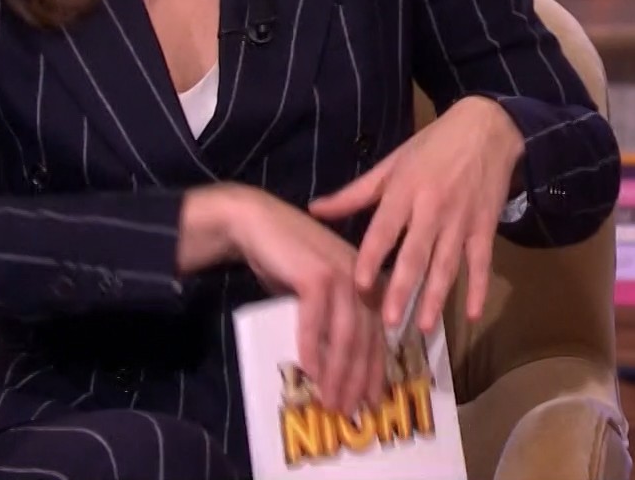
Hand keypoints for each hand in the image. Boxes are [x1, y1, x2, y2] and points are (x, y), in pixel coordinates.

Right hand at [220, 185, 387, 416]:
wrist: (256, 224)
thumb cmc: (285, 261)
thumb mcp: (317, 295)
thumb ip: (331, 321)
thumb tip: (334, 366)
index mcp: (369, 282)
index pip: (378, 335)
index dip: (375, 371)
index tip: (370, 402)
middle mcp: (364, 278)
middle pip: (366, 339)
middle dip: (357, 380)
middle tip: (348, 411)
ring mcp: (344, 274)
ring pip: (346, 335)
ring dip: (337, 373)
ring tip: (329, 401)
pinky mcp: (319, 275)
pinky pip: (316, 321)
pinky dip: (312, 348)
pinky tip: (308, 371)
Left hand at [307, 96, 523, 337]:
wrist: (487, 129)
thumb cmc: (432, 146)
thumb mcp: (391, 164)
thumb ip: (354, 193)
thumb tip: (314, 209)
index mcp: (406, 190)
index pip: (385, 229)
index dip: (372, 257)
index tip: (359, 285)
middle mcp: (433, 208)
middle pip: (416, 254)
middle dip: (402, 289)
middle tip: (388, 322)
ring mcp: (461, 220)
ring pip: (447, 265)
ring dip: (435, 297)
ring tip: (423, 327)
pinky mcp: (485, 228)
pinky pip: (481, 263)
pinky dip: (478, 288)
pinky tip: (471, 314)